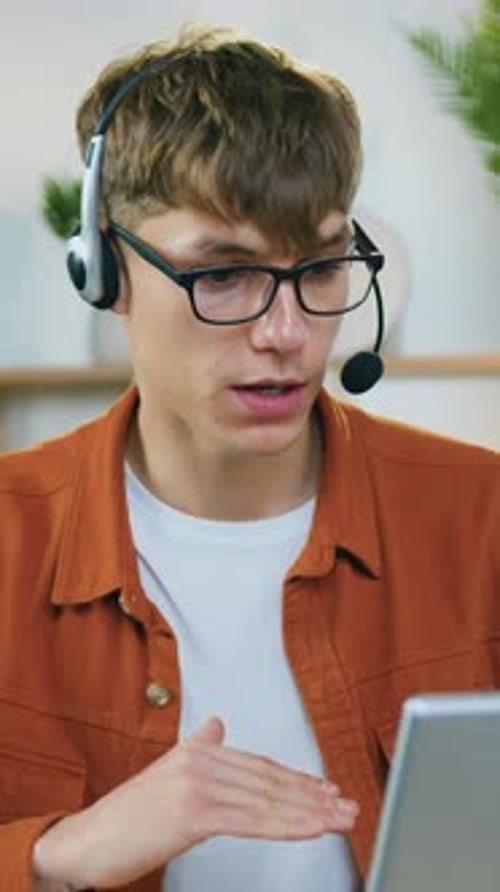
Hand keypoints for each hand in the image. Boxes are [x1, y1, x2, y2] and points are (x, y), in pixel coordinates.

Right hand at [33, 716, 358, 888]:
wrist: (87, 841)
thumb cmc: (125, 818)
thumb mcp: (164, 774)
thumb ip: (196, 748)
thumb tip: (215, 725)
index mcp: (196, 751)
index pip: (259, 765)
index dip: (296, 779)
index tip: (326, 790)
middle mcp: (199, 760)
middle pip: (268, 780)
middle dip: (313, 795)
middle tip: (346, 805)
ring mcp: (196, 784)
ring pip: (266, 799)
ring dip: (309, 811)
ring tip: (339, 819)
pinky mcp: (193, 812)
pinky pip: (251, 820)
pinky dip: (287, 823)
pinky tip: (311, 828)